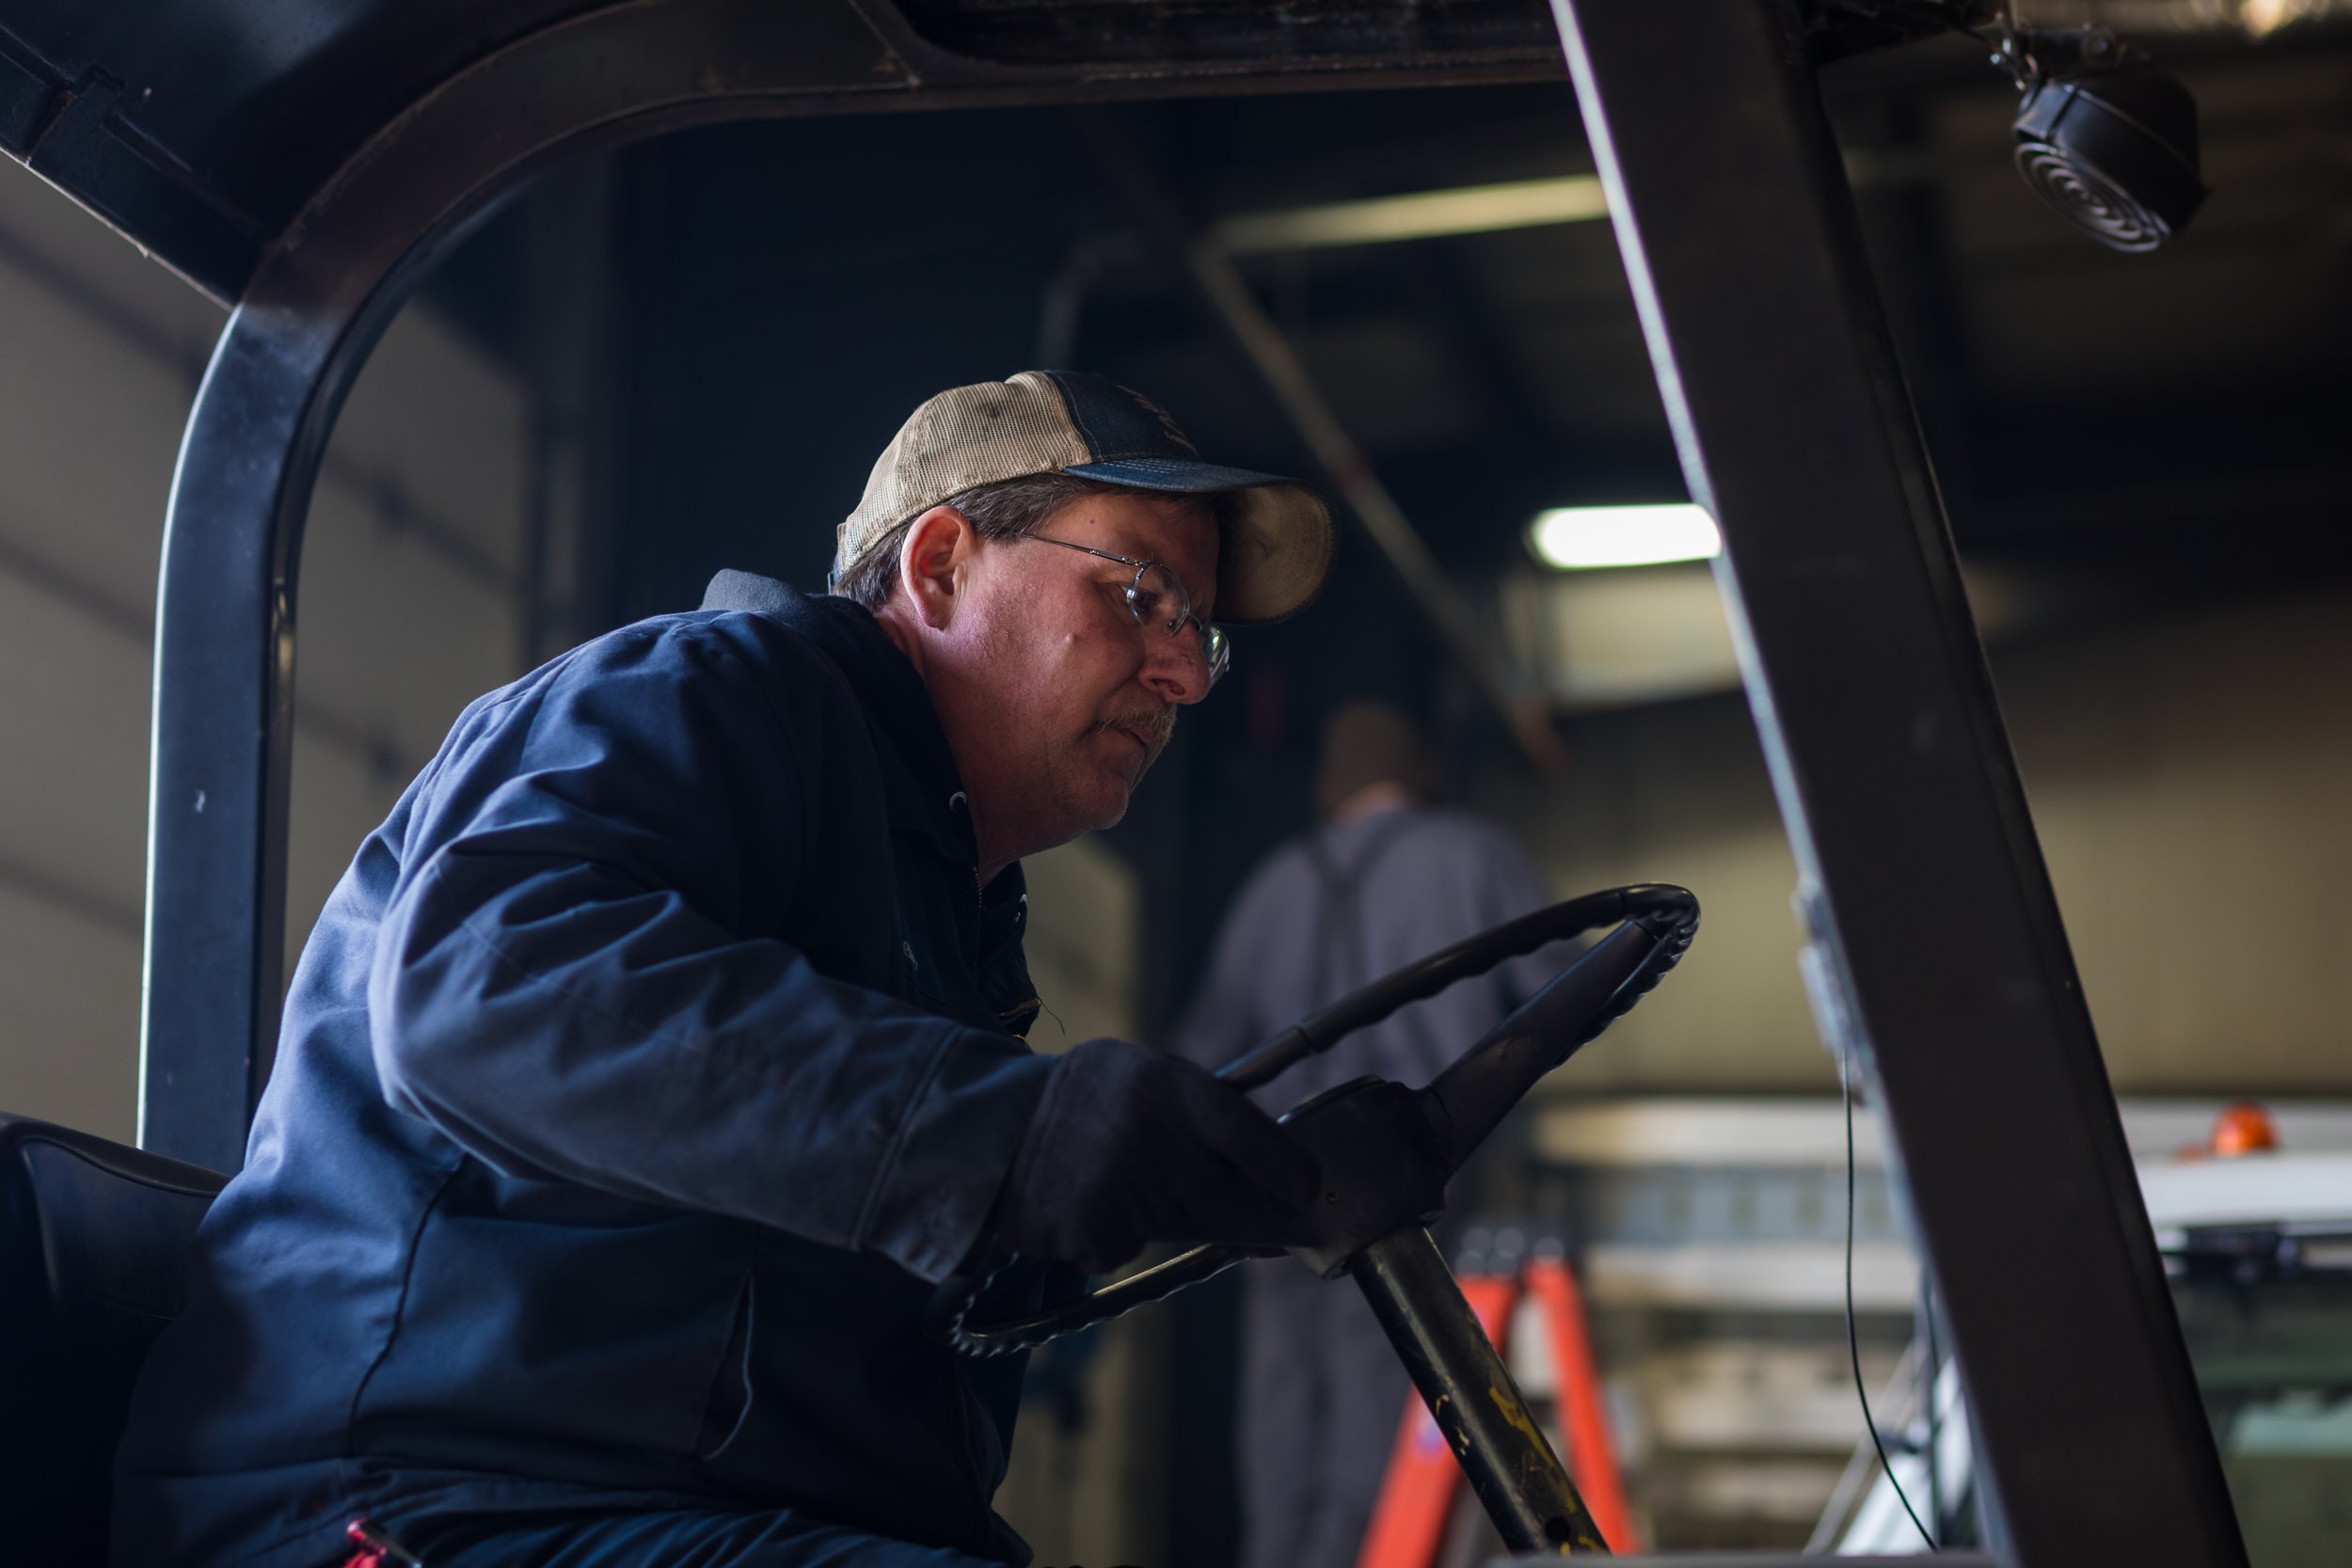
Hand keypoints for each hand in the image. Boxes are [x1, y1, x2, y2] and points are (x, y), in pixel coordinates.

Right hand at [994, 1038, 1322, 1273]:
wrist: (1001, 1118)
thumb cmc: (1096, 1095)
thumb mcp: (1155, 1077)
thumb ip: (1211, 1117)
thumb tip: (1290, 1182)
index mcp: (1167, 1085)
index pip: (1242, 1129)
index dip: (1282, 1166)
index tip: (1305, 1192)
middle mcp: (1145, 1135)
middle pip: (1206, 1190)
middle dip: (1186, 1183)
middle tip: (1137, 1150)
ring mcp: (1114, 1187)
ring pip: (1167, 1222)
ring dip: (1145, 1208)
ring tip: (1100, 1168)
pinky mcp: (1085, 1233)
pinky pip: (1124, 1247)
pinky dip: (1108, 1232)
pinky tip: (1080, 1196)